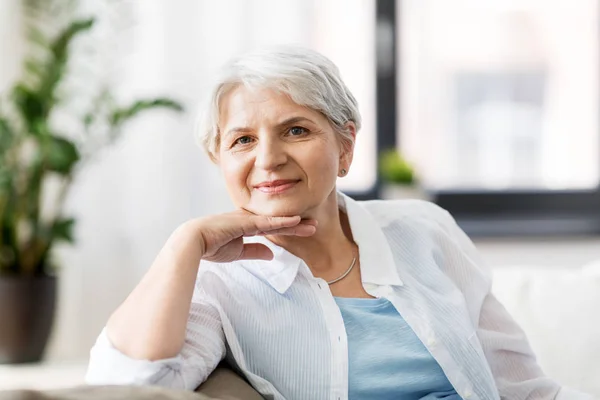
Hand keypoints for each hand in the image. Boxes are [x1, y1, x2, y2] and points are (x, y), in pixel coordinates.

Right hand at [192, 211, 316, 262]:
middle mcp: (248, 219)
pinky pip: (267, 222)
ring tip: (312, 225)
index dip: (287, 228)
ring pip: (276, 221)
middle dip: (296, 224)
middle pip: (277, 222)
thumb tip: (272, 254)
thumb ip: (254, 251)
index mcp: (245, 225)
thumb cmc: (210, 246)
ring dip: (294, 223)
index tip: (302, 229)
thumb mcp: (237, 252)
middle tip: (314, 225)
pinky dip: (282, 221)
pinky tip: (296, 221)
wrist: (192, 242)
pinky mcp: (244, 222)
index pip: (271, 227)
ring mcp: (247, 219)